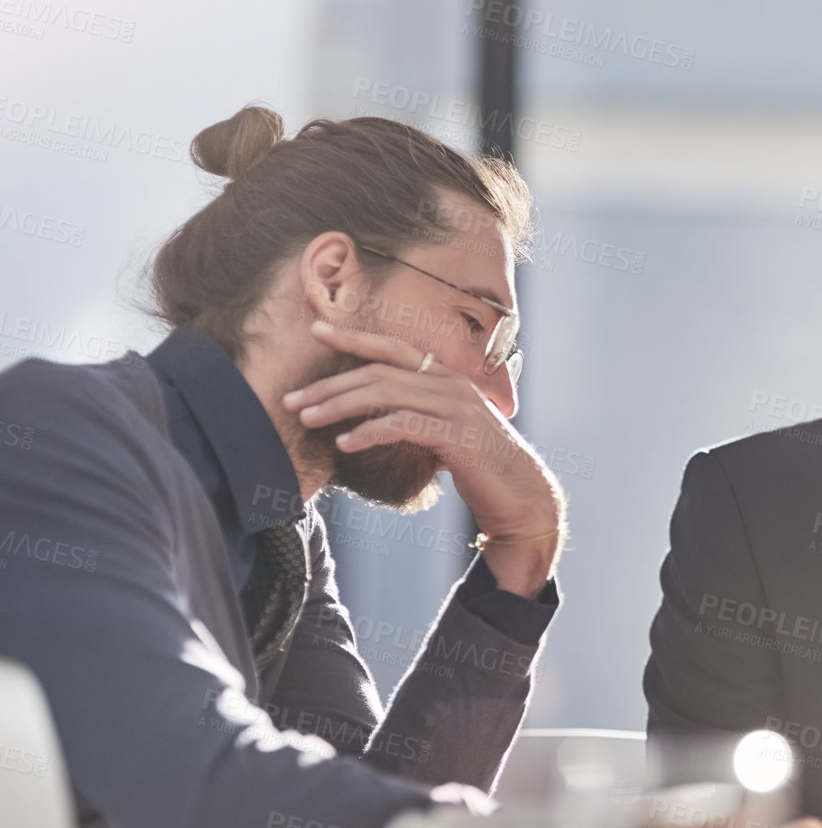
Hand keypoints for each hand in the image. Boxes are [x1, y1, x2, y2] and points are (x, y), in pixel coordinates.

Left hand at [286, 320, 565, 596]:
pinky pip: (402, 424)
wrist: (523, 497)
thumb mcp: (446, 434)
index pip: (394, 348)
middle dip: (331, 383)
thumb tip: (378, 418)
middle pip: (380, 371)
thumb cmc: (482, 469)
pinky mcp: (456, 434)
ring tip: (307, 419)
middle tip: (293, 399)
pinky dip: (369, 431)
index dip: (355, 337)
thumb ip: (418, 418)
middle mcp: (452, 385)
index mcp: (449, 379)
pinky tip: (344, 444)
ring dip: (340, 405)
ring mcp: (457, 407)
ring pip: (386, 392)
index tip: (316, 330)